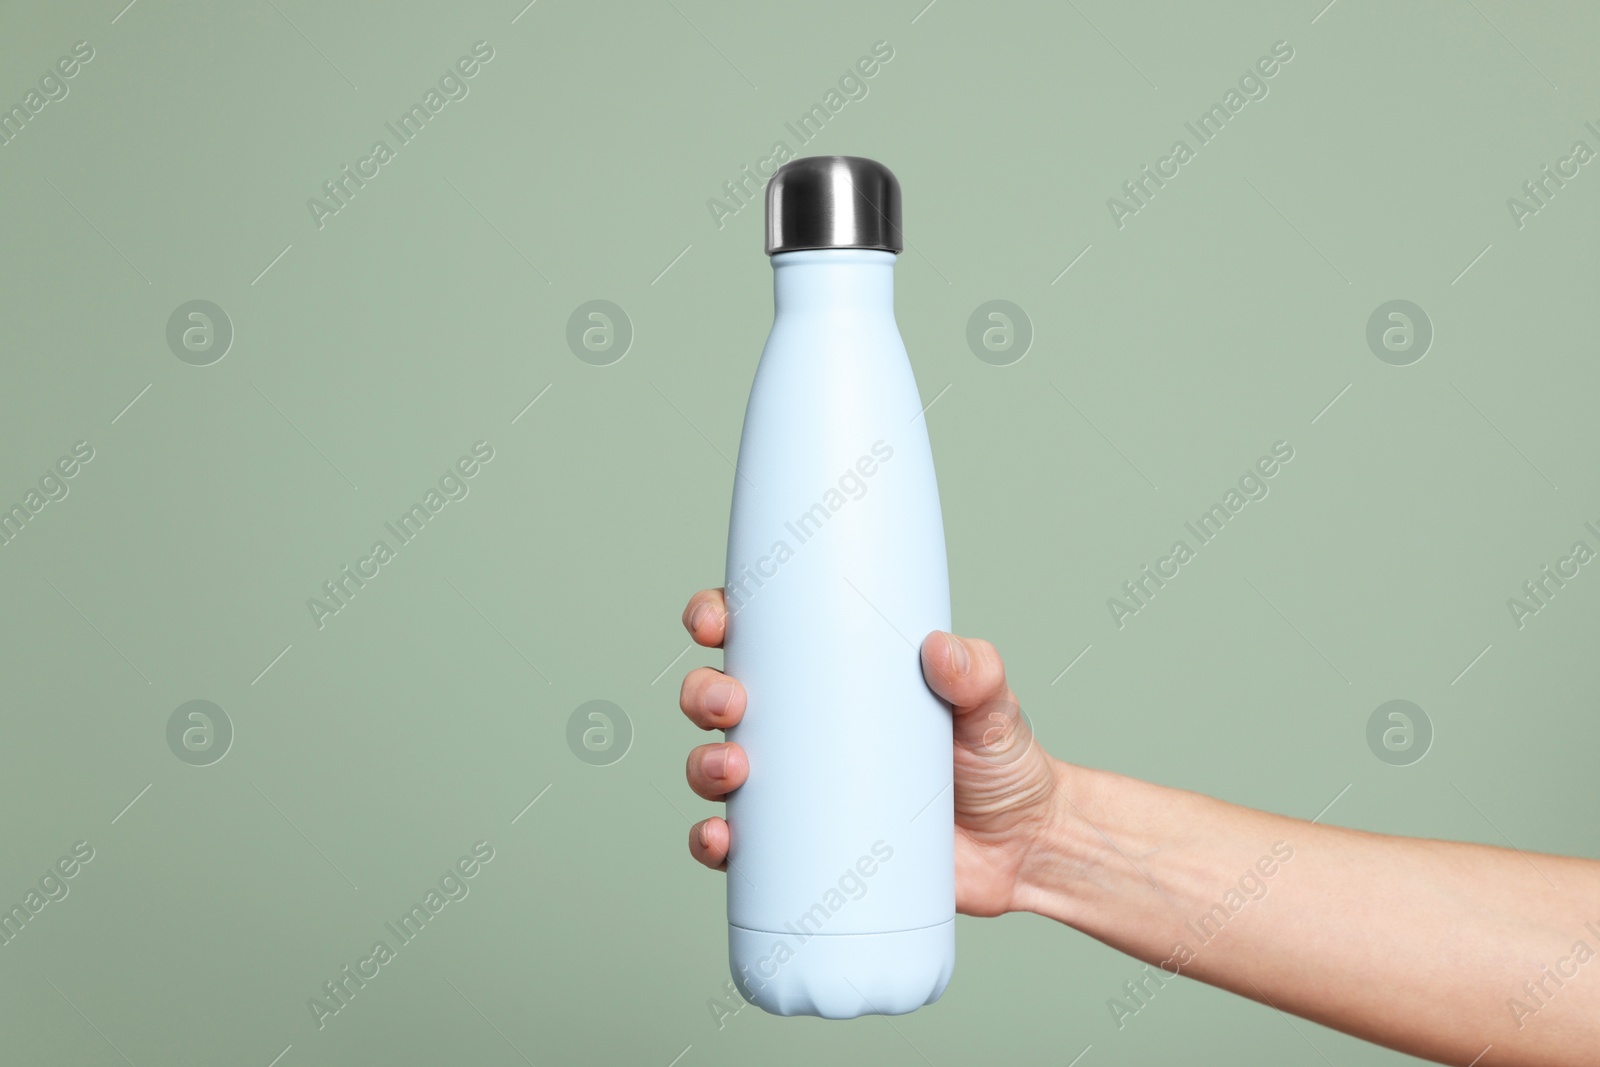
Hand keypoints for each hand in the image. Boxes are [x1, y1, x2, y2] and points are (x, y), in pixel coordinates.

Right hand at [677, 587, 1065, 916]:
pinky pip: (737, 846)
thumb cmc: (1000, 762)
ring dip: (701, 766)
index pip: (758, 635)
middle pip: (718, 698)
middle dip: (703, 693)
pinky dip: (714, 842)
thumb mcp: (992, 706)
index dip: (717, 619)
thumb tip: (942, 649)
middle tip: (732, 702)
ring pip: (714, 768)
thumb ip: (977, 671)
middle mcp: (801, 730)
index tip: (714, 622)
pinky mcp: (801, 850)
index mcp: (832, 676)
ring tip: (733, 772)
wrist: (1021, 849)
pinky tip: (722, 841)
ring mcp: (796, 790)